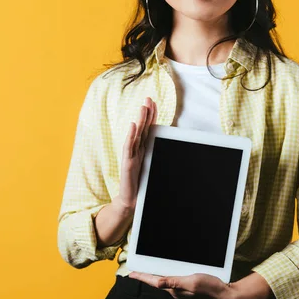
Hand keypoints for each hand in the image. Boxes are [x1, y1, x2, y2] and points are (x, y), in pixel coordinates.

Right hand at [114, 97, 157, 211]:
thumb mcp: (151, 166)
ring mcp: (131, 155)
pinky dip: (131, 135)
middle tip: (148, 98)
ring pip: (136, 134)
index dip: (151, 116)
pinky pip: (129, 147)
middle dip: (146, 113)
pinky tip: (133, 125)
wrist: (131, 200)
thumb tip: (170, 146)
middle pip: (142, 128)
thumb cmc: (141, 183)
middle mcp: (136, 150)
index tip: (154, 103)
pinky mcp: (127, 163)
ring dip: (140, 120)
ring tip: (143, 107)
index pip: (147, 129)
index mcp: (142, 149)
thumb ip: (156, 155)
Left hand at [129, 271, 240, 298]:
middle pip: (158, 281)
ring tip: (148, 270)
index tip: (131, 273)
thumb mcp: (192, 282)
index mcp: (175, 289)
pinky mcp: (189, 287)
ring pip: (166, 281)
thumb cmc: (210, 288)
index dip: (143, 277)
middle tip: (137, 270)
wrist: (225, 297)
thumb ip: (175, 282)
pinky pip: (175, 281)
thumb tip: (158, 282)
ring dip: (157, 275)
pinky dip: (168, 275)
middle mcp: (176, 291)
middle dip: (147, 276)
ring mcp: (183, 290)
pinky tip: (169, 271)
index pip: (155, 282)